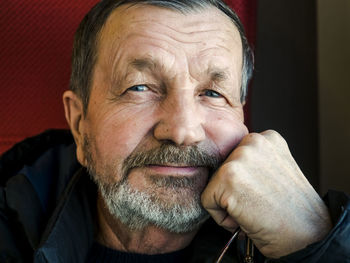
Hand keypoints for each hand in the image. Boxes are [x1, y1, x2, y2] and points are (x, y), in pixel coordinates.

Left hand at [201, 130, 331, 257]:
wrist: (307, 237)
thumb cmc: (292, 211)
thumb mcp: (276, 171)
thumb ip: (253, 162)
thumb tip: (224, 168)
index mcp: (266, 138)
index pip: (234, 159)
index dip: (244, 182)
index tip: (262, 192)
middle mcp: (253, 140)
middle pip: (221, 169)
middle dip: (234, 191)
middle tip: (259, 202)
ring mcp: (239, 157)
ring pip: (213, 185)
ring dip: (228, 202)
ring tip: (254, 209)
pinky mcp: (227, 176)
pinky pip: (207, 201)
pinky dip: (222, 217)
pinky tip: (246, 217)